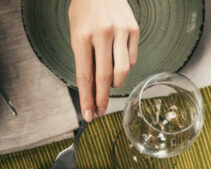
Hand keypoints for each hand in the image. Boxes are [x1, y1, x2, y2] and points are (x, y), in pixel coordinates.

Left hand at [69, 0, 139, 121]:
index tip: (89, 115)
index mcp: (82, 37)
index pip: (85, 76)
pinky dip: (124, 68)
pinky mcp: (134, 29)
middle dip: (101, 99)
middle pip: (104, 78)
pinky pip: (131, 59)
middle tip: (99, 112)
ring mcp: (120, 31)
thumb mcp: (76, 33)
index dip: (87, 99)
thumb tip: (90, 90)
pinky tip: (117, 64)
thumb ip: (83, 59)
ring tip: (108, 84)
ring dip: (114, 85)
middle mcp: (102, 34)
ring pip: (122, 71)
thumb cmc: (84, 12)